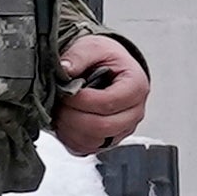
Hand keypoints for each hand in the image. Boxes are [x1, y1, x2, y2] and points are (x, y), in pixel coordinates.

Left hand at [52, 31, 148, 156]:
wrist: (107, 67)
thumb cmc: (104, 58)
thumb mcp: (93, 47)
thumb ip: (79, 56)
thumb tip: (65, 69)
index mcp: (136, 86)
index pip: (109, 102)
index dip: (82, 100)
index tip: (66, 92)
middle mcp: (134, 112)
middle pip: (103, 126)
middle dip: (74, 116)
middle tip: (60, 103)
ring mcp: (122, 129)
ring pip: (94, 141)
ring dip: (70, 128)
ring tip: (61, 111)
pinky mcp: (108, 140)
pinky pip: (87, 148)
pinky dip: (70, 138)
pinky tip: (65, 122)